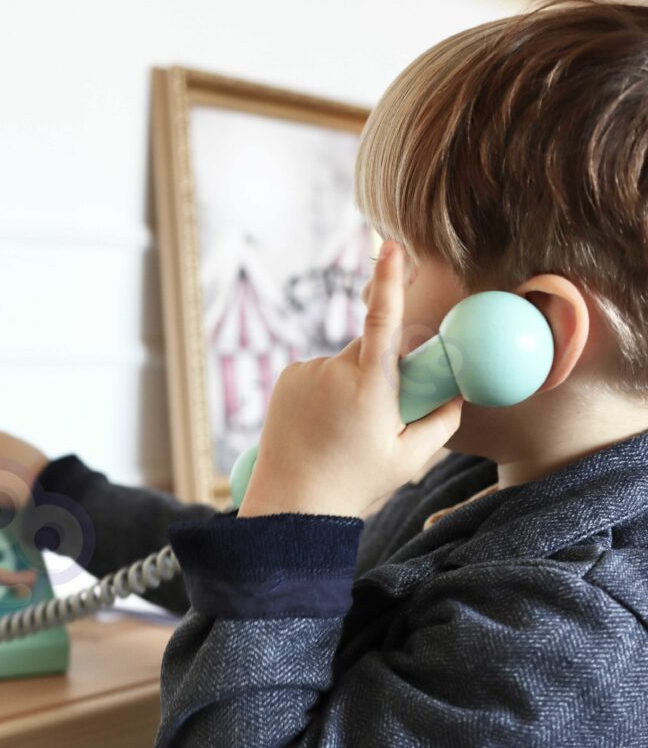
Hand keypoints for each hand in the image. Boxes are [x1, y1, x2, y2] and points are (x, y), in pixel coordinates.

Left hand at [237, 241, 462, 518]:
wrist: (293, 502)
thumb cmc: (356, 483)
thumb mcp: (410, 459)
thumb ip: (442, 421)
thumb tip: (459, 393)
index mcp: (370, 387)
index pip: (383, 321)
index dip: (389, 281)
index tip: (390, 245)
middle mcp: (335, 371)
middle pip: (370, 348)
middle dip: (380, 369)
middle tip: (375, 416)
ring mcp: (307, 372)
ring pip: (343, 363)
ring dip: (350, 383)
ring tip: (341, 429)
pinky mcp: (287, 377)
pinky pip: (318, 372)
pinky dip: (325, 388)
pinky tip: (319, 423)